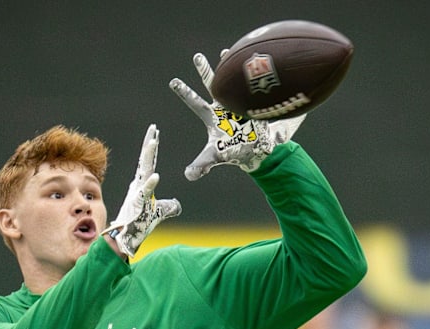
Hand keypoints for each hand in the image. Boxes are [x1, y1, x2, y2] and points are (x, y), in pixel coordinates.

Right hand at [103, 124, 181, 256]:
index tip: (155, 134)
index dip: (152, 148)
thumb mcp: (158, 213)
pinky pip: (145, 193)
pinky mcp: (138, 205)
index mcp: (142, 185)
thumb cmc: (139, 224)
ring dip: (148, 156)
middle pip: (145, 161)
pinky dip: (150, 184)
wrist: (125, 238)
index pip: (148, 162)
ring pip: (144, 171)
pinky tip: (156, 176)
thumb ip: (168, 207)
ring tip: (153, 142)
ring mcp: (137, 194)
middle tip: (154, 128)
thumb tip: (177, 205)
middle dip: (150, 144)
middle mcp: (138, 186)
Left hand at [169, 51, 306, 180]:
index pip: (194, 102)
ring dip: (227, 67)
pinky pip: (249, 86)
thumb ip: (201, 165)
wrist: (256, 150)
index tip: (173, 81)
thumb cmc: (234, 152)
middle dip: (204, 71)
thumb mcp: (215, 157)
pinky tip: (251, 61)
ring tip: (224, 51)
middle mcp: (222, 106)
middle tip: (196, 56)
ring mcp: (237, 103)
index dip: (184, 92)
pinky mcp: (251, 103)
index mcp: (211, 116)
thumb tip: (187, 175)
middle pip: (211, 85)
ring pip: (230, 81)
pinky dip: (249, 75)